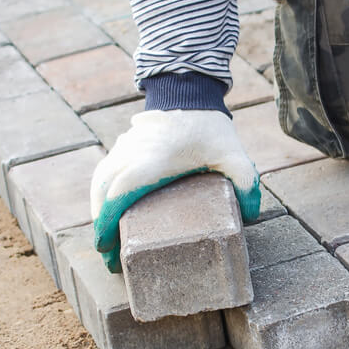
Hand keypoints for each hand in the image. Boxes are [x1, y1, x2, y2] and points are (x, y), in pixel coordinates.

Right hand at [89, 109, 259, 272]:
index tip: (105, 246)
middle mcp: (132, 153)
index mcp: (155, 160)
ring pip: (99, 181)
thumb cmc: (211, 129)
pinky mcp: (122, 145)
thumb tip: (251, 215)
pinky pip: (104, 171)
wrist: (190, 92)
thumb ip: (246, 182)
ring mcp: (124, 147)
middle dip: (100, 225)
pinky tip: (108, 211)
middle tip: (109, 256)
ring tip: (107, 238)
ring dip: (97, 210)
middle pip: (103, 191)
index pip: (120, 191)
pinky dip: (101, 194)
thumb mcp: (234, 155)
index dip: (107, 220)